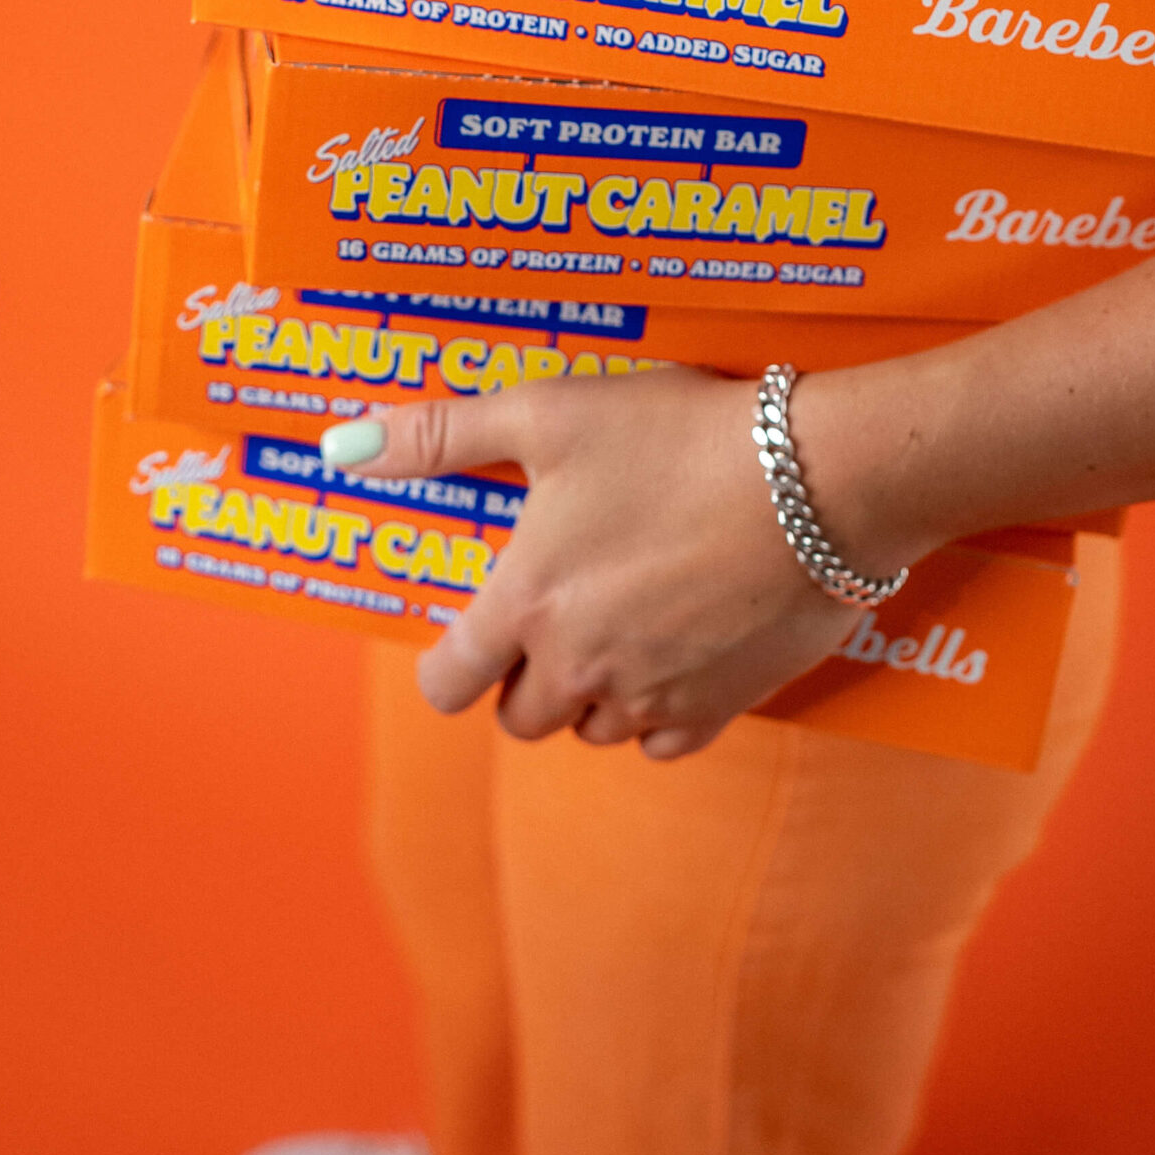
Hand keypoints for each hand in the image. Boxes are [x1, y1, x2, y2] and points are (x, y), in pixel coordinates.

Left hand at [322, 366, 897, 759]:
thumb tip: (337, 446)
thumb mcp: (548, 411)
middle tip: (553, 612)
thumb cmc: (677, 436)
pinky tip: (671, 653)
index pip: (448, 681)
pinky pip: (662, 742)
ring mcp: (652, 695)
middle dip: (521, 675)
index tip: (465, 637)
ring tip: (617, 621)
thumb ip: (440, 434)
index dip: (447, 665)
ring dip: (588, 693)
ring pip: (590, 729)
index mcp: (526, 603)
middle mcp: (579, 667)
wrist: (817, 476)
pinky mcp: (721, 707)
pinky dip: (654, 712)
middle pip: (519, 716)